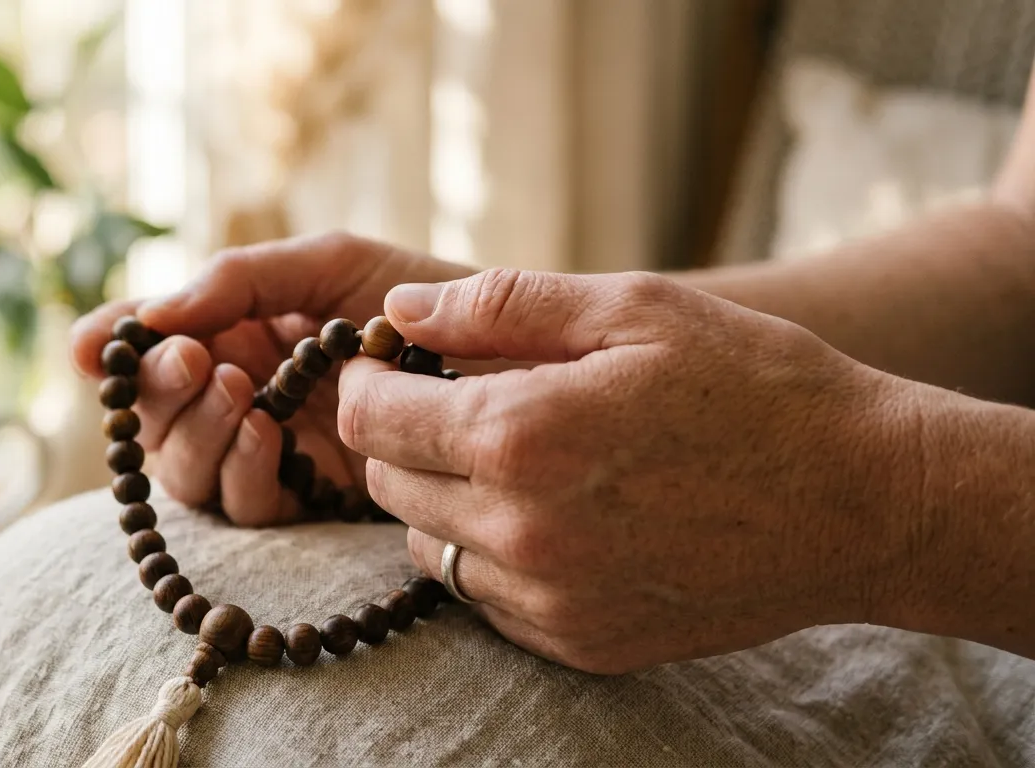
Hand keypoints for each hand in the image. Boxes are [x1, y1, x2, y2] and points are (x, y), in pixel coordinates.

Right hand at [69, 232, 474, 525]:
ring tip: (241, 395)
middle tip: (198, 364)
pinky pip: (245, 507)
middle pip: (158, 421)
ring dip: (196, 436)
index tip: (96, 350)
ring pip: (187, 472)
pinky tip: (266, 436)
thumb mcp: (327, 264)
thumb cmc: (418, 299)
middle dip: (163, 395)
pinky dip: (240, 474)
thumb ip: (239, 279)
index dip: (118, 353)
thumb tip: (145, 317)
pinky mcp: (307, 500)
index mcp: (240, 333)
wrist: (504, 357)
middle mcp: (244, 397)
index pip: (155, 351)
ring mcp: (271, 454)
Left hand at [338, 268, 915, 672]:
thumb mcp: (633, 309)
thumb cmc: (756, 386)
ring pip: (430, 545)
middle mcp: (521, 532)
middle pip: (388, 484)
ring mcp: (550, 600)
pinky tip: (555, 514)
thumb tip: (402, 310)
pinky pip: (485, 598)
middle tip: (464, 401)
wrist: (865, 501)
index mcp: (521, 437)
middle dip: (405, 436)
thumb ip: (501, 306)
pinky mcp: (579, 643)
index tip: (395, 364)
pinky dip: (494, 553)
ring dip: (445, 497)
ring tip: (518, 457)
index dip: (369, 382)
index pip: (371, 420)